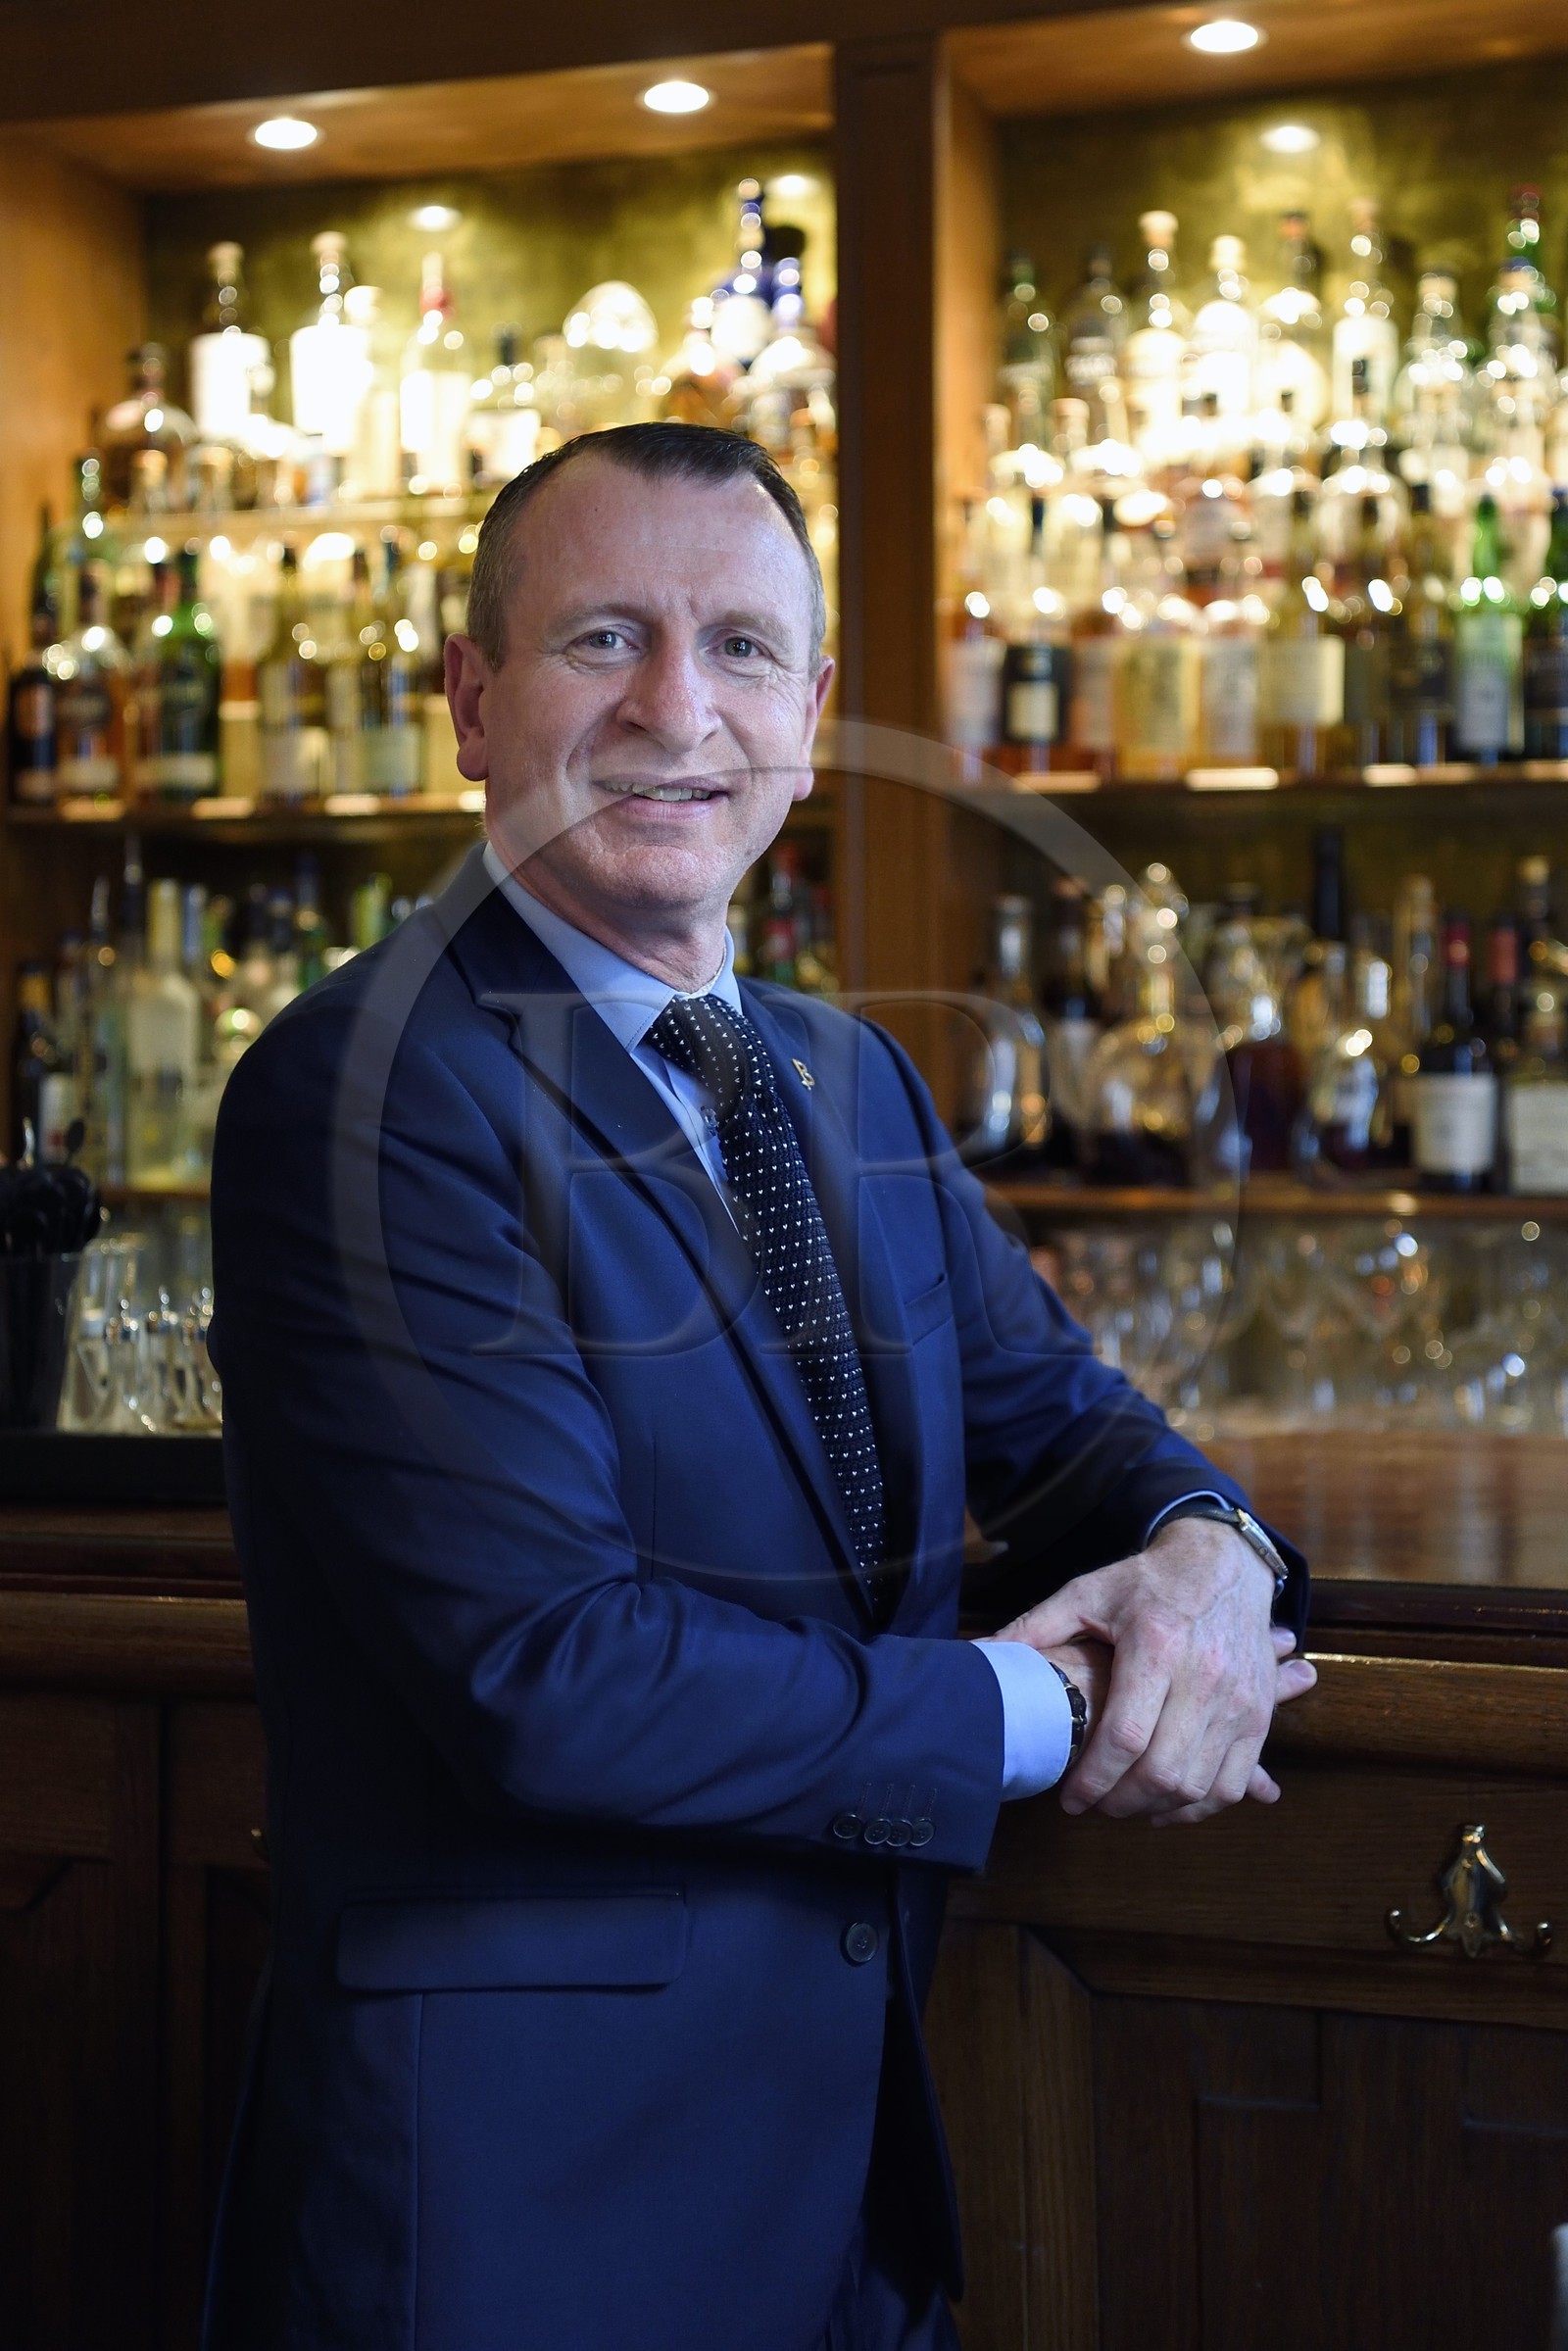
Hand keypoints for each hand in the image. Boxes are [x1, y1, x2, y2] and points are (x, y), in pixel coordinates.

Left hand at [990, 1518, 1316, 1824]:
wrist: (1224, 1566)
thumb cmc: (1147, 1583)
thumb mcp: (1087, 1593)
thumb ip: (1035, 1628)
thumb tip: (980, 1656)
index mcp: (1156, 1646)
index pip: (1125, 1737)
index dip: (1093, 1779)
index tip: (1069, 1798)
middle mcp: (1203, 1677)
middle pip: (1163, 1772)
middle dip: (1119, 1803)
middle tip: (1093, 1804)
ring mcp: (1238, 1700)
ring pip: (1198, 1786)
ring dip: (1156, 1811)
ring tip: (1123, 1804)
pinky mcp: (1257, 1715)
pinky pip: (1231, 1783)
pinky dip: (1198, 1807)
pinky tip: (1166, 1804)